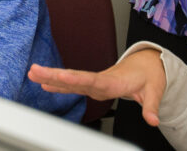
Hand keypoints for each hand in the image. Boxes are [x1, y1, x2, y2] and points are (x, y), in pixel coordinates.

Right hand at [28, 49, 165, 126]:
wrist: (147, 65)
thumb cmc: (149, 76)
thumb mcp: (154, 91)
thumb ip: (151, 107)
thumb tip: (153, 121)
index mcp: (112, 82)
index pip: (91, 80)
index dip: (75, 79)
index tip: (59, 75)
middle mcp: (99, 80)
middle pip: (73, 78)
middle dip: (53, 74)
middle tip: (34, 70)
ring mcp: (94, 82)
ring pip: (70, 79)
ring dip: (51, 76)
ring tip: (32, 73)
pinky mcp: (92, 84)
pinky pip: (72, 83)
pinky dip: (58, 83)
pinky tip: (44, 84)